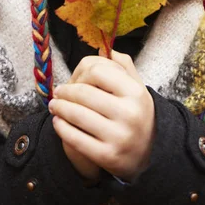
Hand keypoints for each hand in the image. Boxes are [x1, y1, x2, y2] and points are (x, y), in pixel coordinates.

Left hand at [48, 49, 155, 181]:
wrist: (150, 152)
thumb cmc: (138, 113)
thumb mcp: (137, 87)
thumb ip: (123, 66)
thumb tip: (105, 48)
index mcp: (136, 92)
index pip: (97, 71)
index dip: (80, 73)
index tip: (74, 78)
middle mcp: (129, 114)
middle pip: (84, 93)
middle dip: (65, 92)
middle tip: (57, 93)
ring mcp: (118, 136)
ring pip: (77, 115)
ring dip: (59, 108)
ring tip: (53, 105)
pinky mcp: (107, 156)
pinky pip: (75, 138)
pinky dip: (61, 128)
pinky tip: (58, 122)